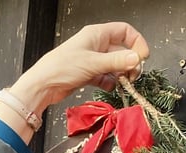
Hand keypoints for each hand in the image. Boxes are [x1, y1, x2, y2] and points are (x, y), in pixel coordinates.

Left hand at [0, 22, 148, 139]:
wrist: (42, 86)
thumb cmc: (62, 67)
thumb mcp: (93, 63)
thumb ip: (117, 61)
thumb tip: (136, 59)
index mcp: (96, 34)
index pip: (124, 31)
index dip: (136, 42)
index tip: (142, 57)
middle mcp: (95, 45)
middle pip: (121, 49)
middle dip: (129, 61)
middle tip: (134, 75)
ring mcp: (91, 60)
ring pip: (114, 64)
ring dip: (121, 73)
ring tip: (125, 83)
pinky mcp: (87, 74)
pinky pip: (105, 76)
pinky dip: (110, 82)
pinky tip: (111, 87)